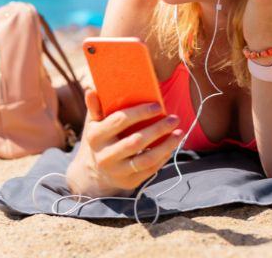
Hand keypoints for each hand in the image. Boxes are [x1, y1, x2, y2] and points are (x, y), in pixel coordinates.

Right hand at [66, 89, 183, 196]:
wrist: (94, 172)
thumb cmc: (100, 139)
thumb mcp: (94, 124)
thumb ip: (95, 107)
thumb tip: (91, 89)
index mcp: (95, 136)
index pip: (119, 120)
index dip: (140, 112)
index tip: (158, 105)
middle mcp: (105, 156)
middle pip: (135, 140)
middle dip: (158, 129)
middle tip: (174, 118)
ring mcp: (117, 171)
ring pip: (146, 159)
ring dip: (166, 145)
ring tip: (179, 133)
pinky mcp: (129, 182)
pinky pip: (150, 169)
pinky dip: (163, 157)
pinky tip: (172, 146)